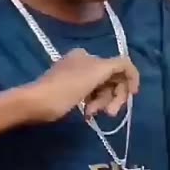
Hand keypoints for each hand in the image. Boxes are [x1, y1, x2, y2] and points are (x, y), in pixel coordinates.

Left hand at [24, 48, 138, 123]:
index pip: (120, 64)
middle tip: (110, 113)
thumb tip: (128, 66)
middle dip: (115, 96)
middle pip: (113, 79)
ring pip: (103, 89)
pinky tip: (88, 113)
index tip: (133, 96)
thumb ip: (116, 66)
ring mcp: (78, 76)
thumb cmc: (66, 88)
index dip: (130, 79)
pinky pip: (92, 95)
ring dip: (103, 102)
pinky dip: (94, 104)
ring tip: (92, 113)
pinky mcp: (72, 89)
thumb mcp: (94, 73)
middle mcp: (85, 62)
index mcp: (90, 56)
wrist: (37, 102)